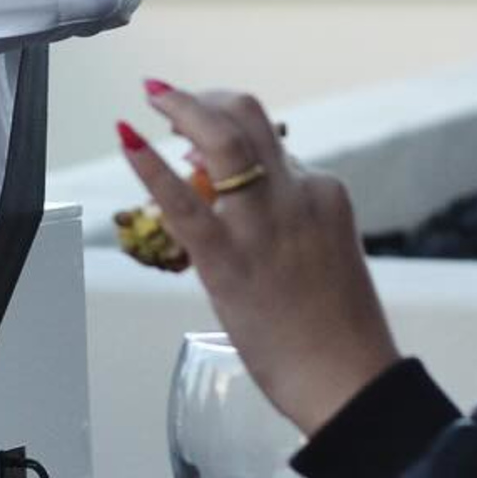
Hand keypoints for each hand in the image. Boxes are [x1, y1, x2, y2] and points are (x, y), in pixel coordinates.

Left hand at [120, 84, 400, 435]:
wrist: (350, 382)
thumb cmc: (336, 330)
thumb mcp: (323, 252)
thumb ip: (286, 218)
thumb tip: (236, 198)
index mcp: (323, 193)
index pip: (271, 143)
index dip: (229, 133)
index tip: (200, 132)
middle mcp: (297, 194)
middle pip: (248, 117)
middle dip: (203, 98)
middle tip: (168, 98)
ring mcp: (263, 223)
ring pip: (222, 137)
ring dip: (181, 106)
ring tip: (152, 95)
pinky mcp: (228, 258)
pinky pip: (181, 200)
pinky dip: (149, 165)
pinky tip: (125, 137)